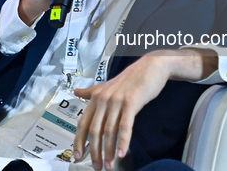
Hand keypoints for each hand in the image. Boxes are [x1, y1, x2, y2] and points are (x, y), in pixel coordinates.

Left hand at [72, 49, 217, 169]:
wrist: (151, 66)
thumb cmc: (131, 78)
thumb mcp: (108, 84)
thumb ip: (92, 92)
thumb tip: (76, 92)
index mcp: (96, 96)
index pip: (82, 122)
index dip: (79, 141)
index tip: (78, 156)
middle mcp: (103, 98)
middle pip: (94, 130)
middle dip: (94, 151)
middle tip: (96, 167)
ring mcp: (116, 100)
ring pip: (109, 131)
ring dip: (108, 151)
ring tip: (109, 165)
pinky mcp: (131, 103)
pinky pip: (125, 126)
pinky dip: (123, 142)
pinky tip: (121, 153)